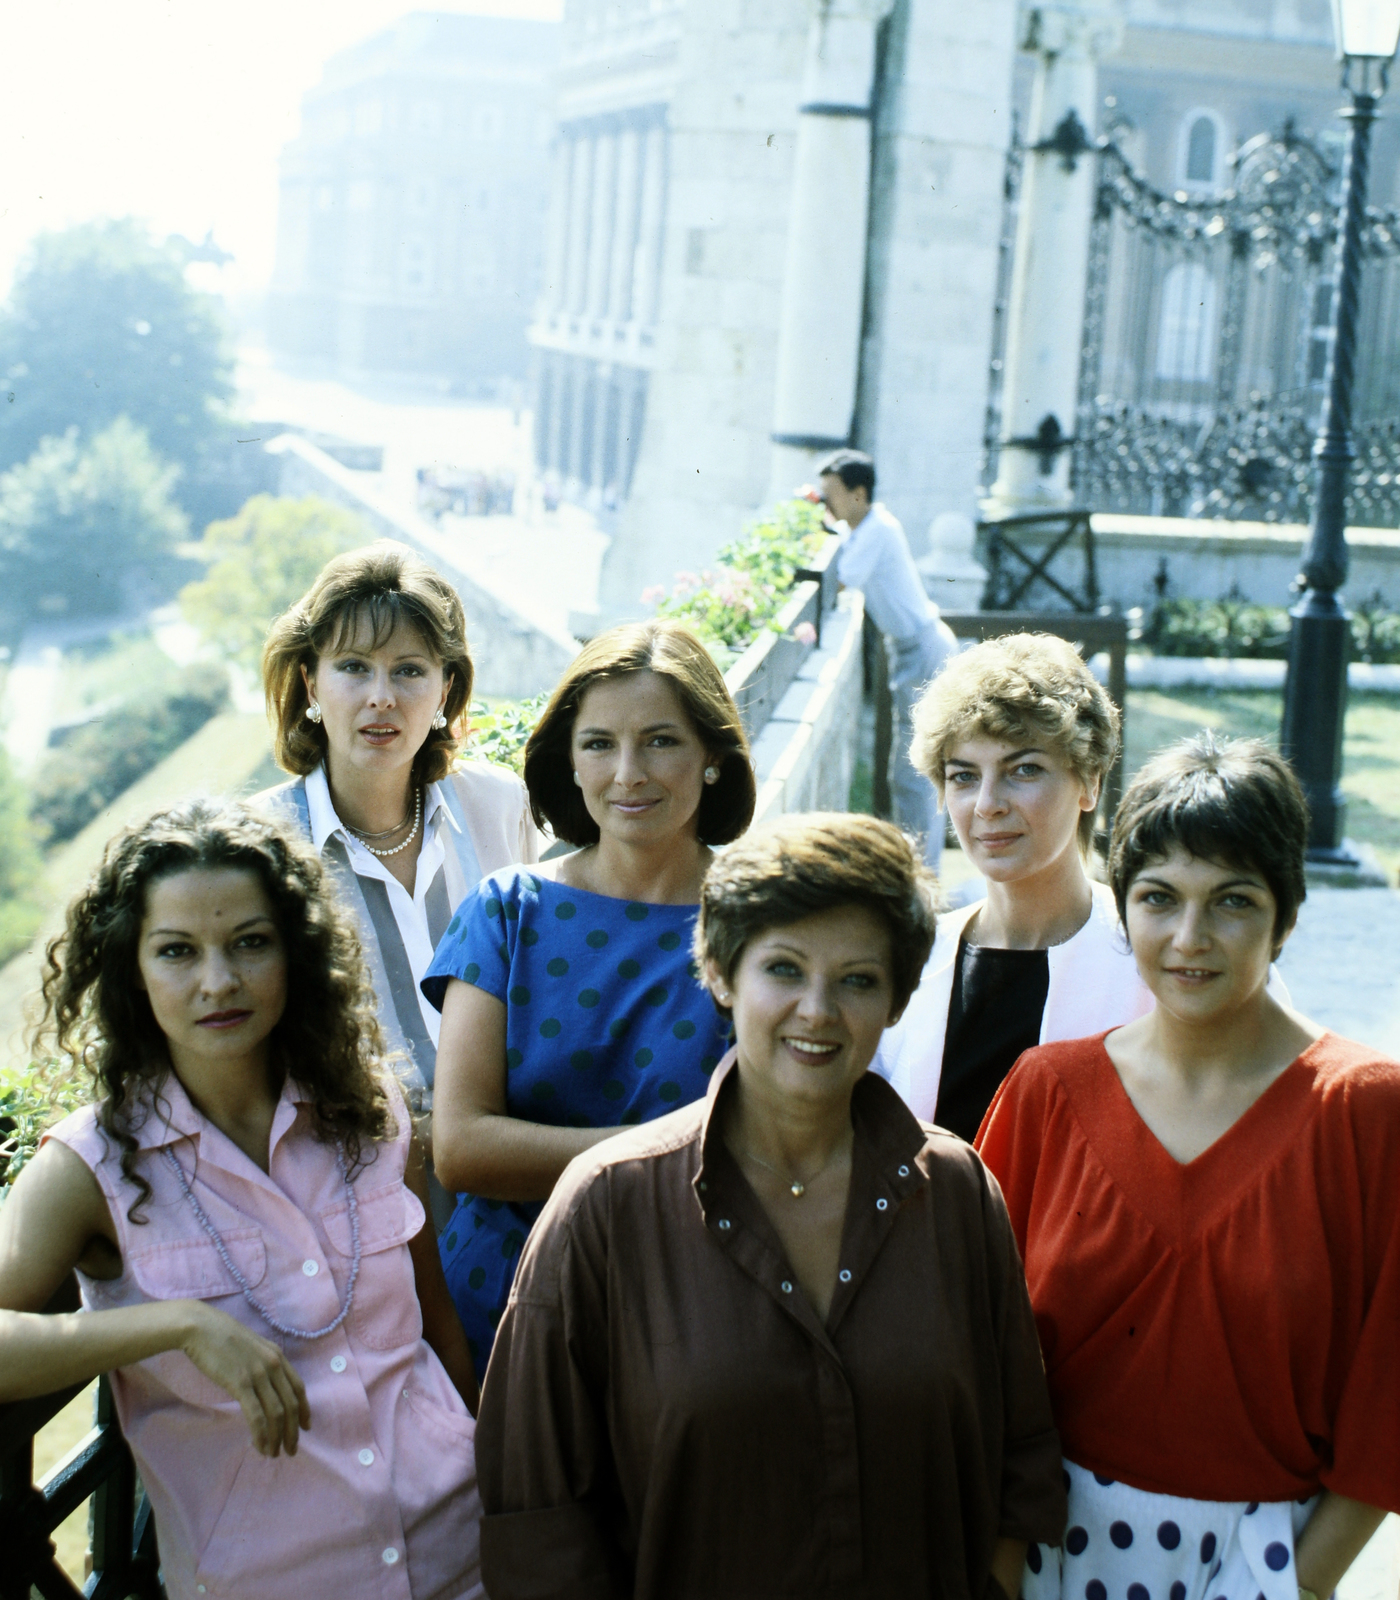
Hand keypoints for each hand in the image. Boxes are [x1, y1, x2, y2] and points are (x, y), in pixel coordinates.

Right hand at [178, 1301, 310, 1456]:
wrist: (200, 1327)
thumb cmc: (221, 1337)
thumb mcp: (251, 1348)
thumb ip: (262, 1364)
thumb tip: (265, 1386)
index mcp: (277, 1355)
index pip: (299, 1387)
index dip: (304, 1409)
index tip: (306, 1427)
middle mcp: (273, 1364)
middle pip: (292, 1404)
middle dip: (293, 1431)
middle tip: (291, 1450)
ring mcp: (258, 1373)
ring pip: (277, 1413)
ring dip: (277, 1438)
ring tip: (274, 1453)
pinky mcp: (241, 1383)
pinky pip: (257, 1415)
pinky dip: (262, 1434)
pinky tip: (260, 1446)